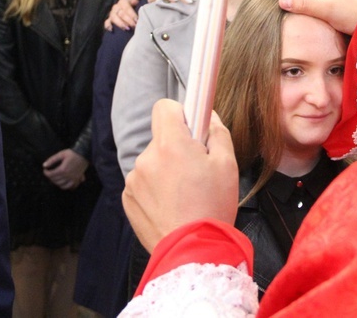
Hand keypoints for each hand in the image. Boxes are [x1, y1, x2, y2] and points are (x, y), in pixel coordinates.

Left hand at [43, 149, 88, 189]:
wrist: (84, 154)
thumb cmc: (73, 153)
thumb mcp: (61, 154)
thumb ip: (52, 160)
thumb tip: (44, 165)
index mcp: (63, 169)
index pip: (51, 175)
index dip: (46, 173)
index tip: (45, 170)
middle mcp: (68, 175)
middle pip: (55, 181)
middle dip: (50, 178)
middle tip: (50, 174)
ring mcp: (73, 178)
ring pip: (62, 185)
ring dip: (57, 183)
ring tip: (56, 179)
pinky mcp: (78, 179)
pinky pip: (71, 187)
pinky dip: (67, 187)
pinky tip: (64, 184)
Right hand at [104, 0, 139, 30]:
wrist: (128, 11)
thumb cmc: (134, 8)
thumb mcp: (137, 4)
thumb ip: (141, 3)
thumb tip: (150, 0)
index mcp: (123, 2)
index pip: (127, 7)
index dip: (132, 14)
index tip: (137, 20)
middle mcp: (116, 7)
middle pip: (121, 14)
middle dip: (128, 20)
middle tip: (134, 26)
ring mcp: (111, 13)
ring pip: (114, 18)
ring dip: (120, 24)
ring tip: (127, 29)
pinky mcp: (108, 20)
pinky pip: (106, 22)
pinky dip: (108, 26)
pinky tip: (112, 30)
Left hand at [123, 100, 237, 252]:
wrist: (193, 250)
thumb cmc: (213, 205)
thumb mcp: (228, 164)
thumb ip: (217, 132)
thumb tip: (208, 115)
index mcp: (170, 144)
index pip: (164, 107)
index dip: (180, 113)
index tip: (192, 127)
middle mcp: (146, 158)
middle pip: (161, 137)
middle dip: (177, 146)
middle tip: (196, 169)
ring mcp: (134, 179)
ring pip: (153, 162)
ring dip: (166, 169)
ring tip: (185, 193)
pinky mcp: (128, 199)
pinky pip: (143, 183)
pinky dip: (155, 189)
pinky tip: (172, 205)